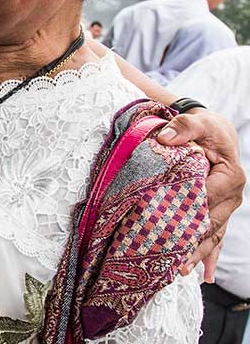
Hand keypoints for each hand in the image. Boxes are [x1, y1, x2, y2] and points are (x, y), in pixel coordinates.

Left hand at [157, 107, 244, 280]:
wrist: (211, 133)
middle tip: (177, 260)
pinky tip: (203, 274)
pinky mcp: (217, 212)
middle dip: (195, 242)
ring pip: (213, 234)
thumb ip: (183, 127)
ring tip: (182, 271)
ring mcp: (225, 207)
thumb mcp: (195, 122)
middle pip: (212, 223)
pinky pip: (215, 237)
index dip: (191, 209)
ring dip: (199, 254)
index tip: (171, 223)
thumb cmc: (204, 128)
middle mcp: (231, 196)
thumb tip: (165, 137)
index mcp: (231, 176)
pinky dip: (209, 255)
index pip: (209, 197)